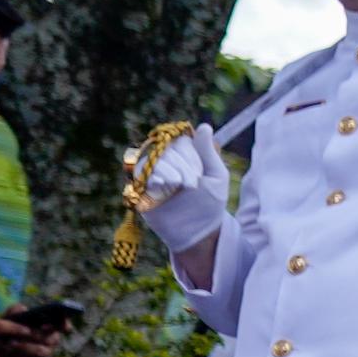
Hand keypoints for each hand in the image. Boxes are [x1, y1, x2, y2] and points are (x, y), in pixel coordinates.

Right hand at [138, 122, 230, 258]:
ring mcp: (154, 173)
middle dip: (182, 164)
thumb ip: (208, 152)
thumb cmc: (210, 203)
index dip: (190, 154)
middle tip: (192, 184)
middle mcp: (168, 161)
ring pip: (154, 158)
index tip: (200, 173)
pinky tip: (164, 184)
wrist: (197, 231)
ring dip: (169, 169)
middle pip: (167, 147)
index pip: (181, 140)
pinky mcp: (142, 187)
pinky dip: (153, 175)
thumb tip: (204, 126)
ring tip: (180, 185)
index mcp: (186, 155)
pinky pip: (141, 172)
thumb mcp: (217, 176)